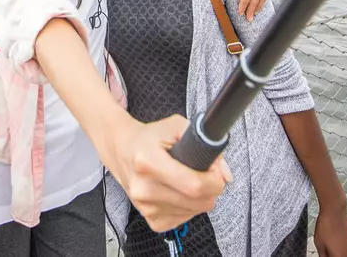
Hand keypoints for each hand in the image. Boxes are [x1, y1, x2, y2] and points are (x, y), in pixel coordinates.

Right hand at [105, 115, 230, 231]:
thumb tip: (225, 175)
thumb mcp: (176, 126)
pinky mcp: (150, 220)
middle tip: (204, 173)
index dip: (214, 179)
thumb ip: (205, 145)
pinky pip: (185, 219)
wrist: (121, 150)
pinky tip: (178, 191)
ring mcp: (145, 207)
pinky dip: (188, 207)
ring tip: (187, 179)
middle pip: (199, 201)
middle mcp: (144, 188)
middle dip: (211, 188)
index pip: (195, 184)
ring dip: (199, 198)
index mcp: (148, 162)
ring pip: (195, 212)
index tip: (215, 171)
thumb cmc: (149, 138)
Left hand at [313, 203, 346, 256]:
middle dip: (333, 256)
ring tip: (328, 246)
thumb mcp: (319, 244)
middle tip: (325, 252)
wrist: (335, 210)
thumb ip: (323, 255)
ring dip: (338, 254)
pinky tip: (334, 242)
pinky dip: (341, 249)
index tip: (324, 255)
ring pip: (345, 255)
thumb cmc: (326, 226)